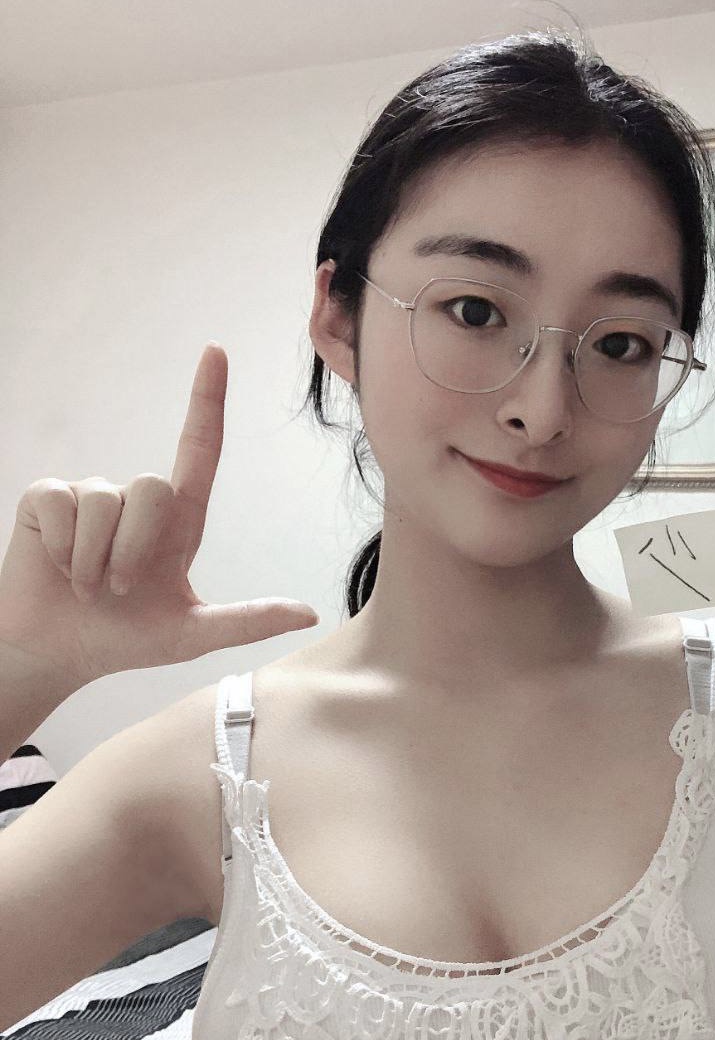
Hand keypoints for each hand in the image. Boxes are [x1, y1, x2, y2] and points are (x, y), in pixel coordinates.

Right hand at [0, 345, 318, 688]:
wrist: (57, 655)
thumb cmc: (124, 640)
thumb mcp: (191, 635)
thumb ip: (248, 622)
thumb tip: (311, 615)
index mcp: (178, 522)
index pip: (200, 450)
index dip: (207, 400)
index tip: (216, 352)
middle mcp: (136, 499)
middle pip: (153, 486)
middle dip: (135, 551)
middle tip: (120, 590)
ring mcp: (90, 495)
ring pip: (106, 501)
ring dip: (96, 560)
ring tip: (88, 586)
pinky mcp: (44, 499)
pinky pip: (61, 504)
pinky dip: (63, 549)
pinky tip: (59, 569)